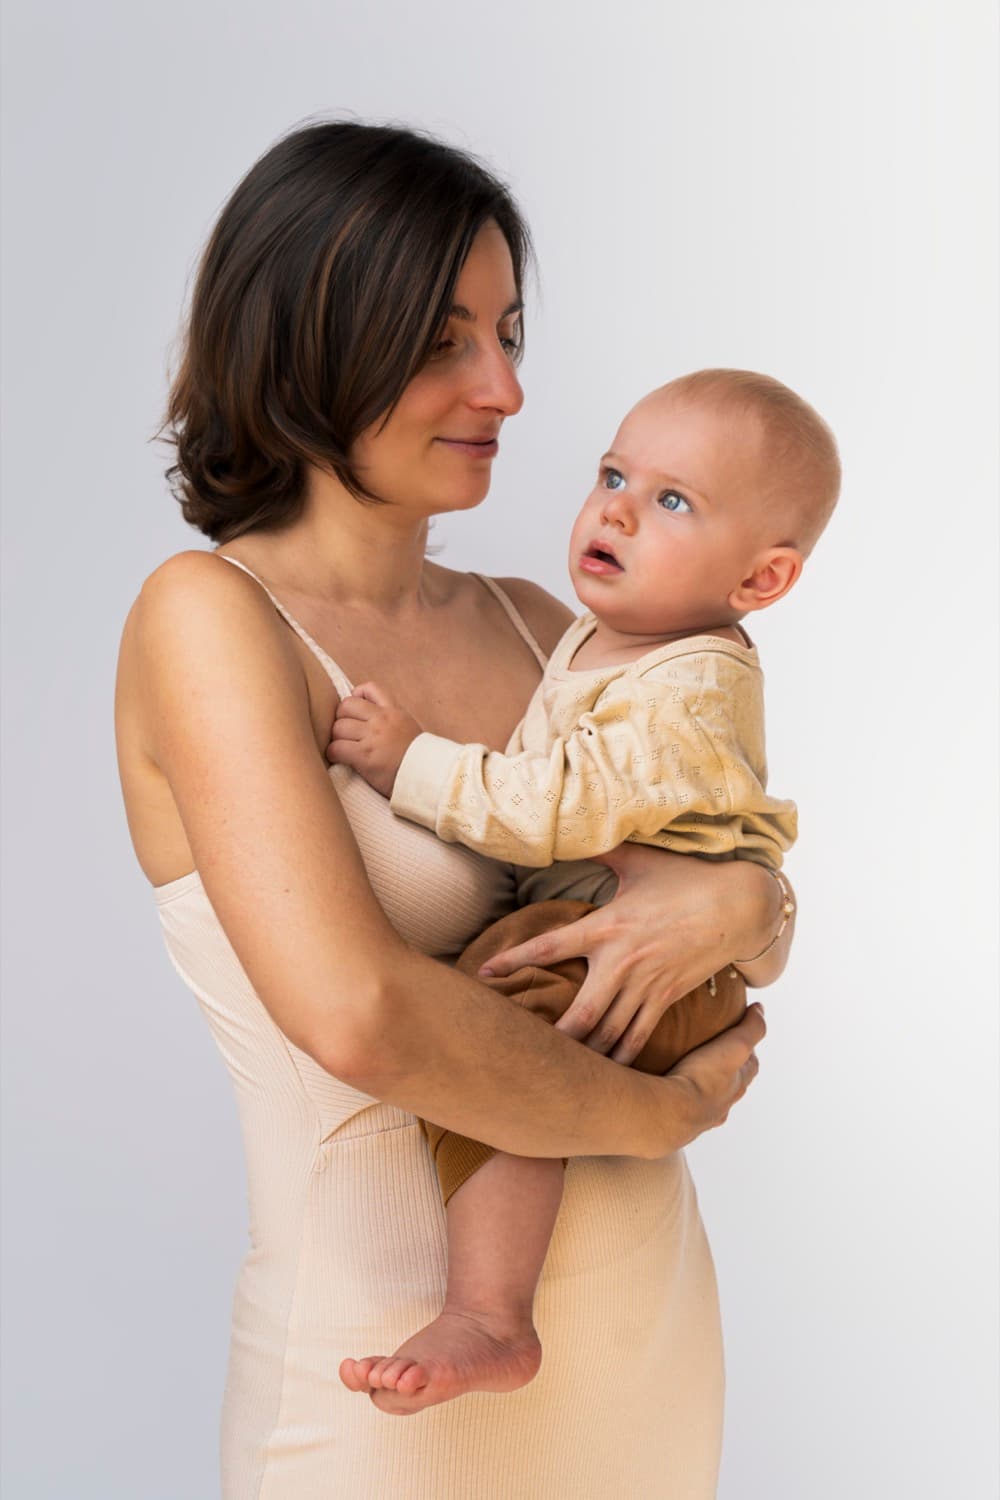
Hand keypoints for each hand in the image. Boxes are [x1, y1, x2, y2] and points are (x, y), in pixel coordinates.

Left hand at [326, 682, 422, 797]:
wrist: (428, 777)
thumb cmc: (418, 758)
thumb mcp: (408, 728)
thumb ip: (390, 720)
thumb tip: (366, 718)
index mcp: (394, 711)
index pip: (368, 688)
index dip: (356, 697)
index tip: (355, 712)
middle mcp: (382, 720)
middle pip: (345, 706)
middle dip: (341, 719)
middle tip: (345, 733)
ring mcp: (373, 737)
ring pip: (338, 727)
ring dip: (336, 738)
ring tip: (343, 747)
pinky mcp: (365, 756)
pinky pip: (336, 748)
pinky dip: (333, 753)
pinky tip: (340, 759)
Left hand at [481, 843, 782, 1064]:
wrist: (739, 905)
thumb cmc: (687, 877)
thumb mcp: (639, 860)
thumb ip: (605, 851)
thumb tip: (576, 829)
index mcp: (607, 926)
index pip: (550, 945)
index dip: (515, 959)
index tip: (484, 972)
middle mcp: (623, 961)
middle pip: (580, 1012)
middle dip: (551, 1038)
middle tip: (520, 1053)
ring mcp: (647, 984)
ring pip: (608, 1031)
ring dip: (583, 1056)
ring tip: (555, 1074)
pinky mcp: (668, 998)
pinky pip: (639, 1036)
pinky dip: (620, 1058)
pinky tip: (604, 1077)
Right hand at [658, 1002, 765, 1150]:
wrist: (670, 1112)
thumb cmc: (704, 1079)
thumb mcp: (735, 1046)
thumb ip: (751, 1028)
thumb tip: (760, 1010)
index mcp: (736, 1087)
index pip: (749, 1067)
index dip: (748, 1052)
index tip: (739, 1036)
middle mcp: (721, 1105)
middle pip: (729, 1087)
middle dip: (725, 1072)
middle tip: (711, 1053)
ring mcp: (698, 1116)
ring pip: (704, 1100)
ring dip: (699, 1087)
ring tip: (683, 1068)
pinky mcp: (673, 1120)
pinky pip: (677, 1106)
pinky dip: (674, 1096)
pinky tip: (661, 1084)